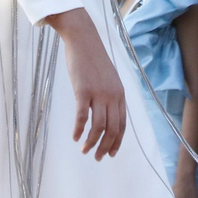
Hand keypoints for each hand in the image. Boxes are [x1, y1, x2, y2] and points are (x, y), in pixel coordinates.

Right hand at [47, 7, 126, 158]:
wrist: (83, 39)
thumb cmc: (93, 58)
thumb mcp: (108, 77)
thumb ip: (109, 94)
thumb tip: (106, 111)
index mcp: (120, 94)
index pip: (122, 124)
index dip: (117, 141)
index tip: (111, 152)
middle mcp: (112, 96)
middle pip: (112, 129)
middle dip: (106, 147)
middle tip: (98, 158)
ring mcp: (98, 94)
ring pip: (98, 126)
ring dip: (92, 142)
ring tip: (85, 151)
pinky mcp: (83, 91)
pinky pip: (82, 116)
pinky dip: (79, 130)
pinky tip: (75, 137)